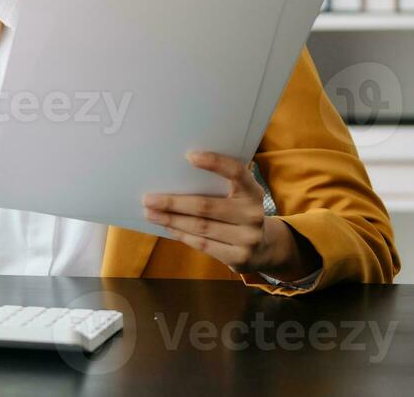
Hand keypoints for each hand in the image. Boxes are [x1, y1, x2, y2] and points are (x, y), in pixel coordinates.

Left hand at [142, 151, 316, 282]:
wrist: (264, 247)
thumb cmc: (240, 211)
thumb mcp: (239, 195)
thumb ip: (219, 185)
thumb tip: (175, 175)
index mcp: (253, 191)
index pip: (236, 173)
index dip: (215, 163)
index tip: (189, 156)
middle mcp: (253, 214)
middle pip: (206, 206)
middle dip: (174, 202)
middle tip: (148, 198)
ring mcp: (248, 238)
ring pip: (201, 227)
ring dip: (171, 220)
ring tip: (151, 213)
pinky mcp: (239, 257)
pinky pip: (203, 244)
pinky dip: (182, 235)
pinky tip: (168, 227)